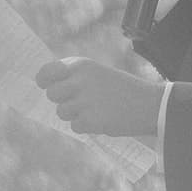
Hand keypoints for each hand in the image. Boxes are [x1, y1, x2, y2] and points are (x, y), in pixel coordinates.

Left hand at [35, 57, 163, 137]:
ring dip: (74, 114)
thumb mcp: (96, 73)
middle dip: (62, 100)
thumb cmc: (120, 88)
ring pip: (62, 112)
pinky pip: (75, 126)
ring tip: (94, 109)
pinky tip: (101, 118)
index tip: (46, 85)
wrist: (148, 103)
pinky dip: (85, 126)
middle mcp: (79, 81)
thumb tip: (47, 87)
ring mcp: (84, 101)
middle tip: (78, 101)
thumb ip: (73, 77)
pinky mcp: (90, 120)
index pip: (46, 72)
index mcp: (80, 65)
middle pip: (52, 94)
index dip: (44, 81)